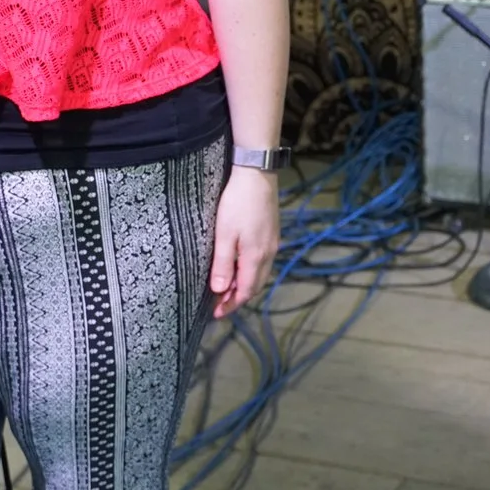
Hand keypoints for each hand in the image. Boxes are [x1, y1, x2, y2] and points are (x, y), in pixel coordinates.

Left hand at [208, 167, 279, 317]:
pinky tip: (240, 266)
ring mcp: (273, 242)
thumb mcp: (224, 234)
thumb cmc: (237, 203)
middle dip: (238, 298)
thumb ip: (223, 264)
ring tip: (227, 288)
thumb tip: (220, 291)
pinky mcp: (272, 233)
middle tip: (219, 304)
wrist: (257, 175)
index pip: (246, 290)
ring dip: (245, 284)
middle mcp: (269, 253)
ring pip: (260, 273)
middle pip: (255, 285)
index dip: (232, 305)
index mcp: (256, 256)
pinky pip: (263, 261)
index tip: (217, 314)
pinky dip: (251, 271)